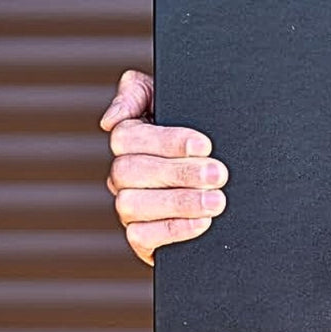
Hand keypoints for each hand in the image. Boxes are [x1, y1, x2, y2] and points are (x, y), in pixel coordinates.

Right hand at [100, 69, 227, 266]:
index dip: (167, 141)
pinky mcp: (142, 238)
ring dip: (180, 203)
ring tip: (216, 201)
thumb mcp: (170, 101)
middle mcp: (122, 175)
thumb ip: (137, 93)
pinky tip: (203, 222)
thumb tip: (110, 120)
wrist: (220, 177)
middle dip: (180, 173)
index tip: (204, 144)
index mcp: (127, 140)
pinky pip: (142, 237)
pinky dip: (174, 230)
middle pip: (131, 172)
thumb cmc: (195, 133)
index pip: (128, 138)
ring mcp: (129, 207)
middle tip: (218, 174)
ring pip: (133, 205)